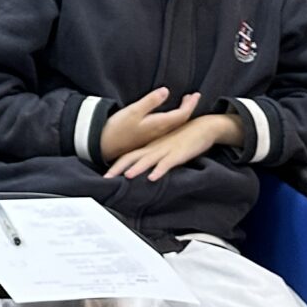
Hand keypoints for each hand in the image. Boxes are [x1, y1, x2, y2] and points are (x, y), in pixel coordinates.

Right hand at [98, 87, 197, 161]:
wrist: (105, 145)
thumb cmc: (118, 128)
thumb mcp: (133, 111)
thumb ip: (150, 101)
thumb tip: (166, 90)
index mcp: (159, 124)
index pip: (182, 114)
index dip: (190, 104)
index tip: (196, 94)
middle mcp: (160, 131)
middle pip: (181, 120)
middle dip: (188, 108)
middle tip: (193, 97)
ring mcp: (155, 136)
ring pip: (175, 125)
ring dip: (181, 113)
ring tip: (184, 104)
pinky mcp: (149, 138)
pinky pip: (168, 128)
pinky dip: (173, 119)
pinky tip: (170, 117)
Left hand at [106, 113, 241, 180]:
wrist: (202, 127)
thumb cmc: (183, 139)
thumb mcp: (165, 147)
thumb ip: (155, 157)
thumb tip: (145, 169)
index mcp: (150, 147)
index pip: (128, 155)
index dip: (115, 164)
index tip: (104, 175)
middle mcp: (154, 148)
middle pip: (132, 158)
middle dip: (118, 168)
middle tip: (106, 178)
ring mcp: (166, 150)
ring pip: (148, 160)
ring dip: (137, 168)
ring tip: (127, 176)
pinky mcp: (178, 154)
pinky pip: (167, 163)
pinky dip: (159, 170)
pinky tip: (153, 177)